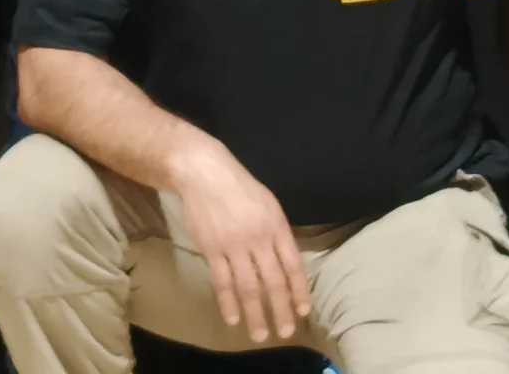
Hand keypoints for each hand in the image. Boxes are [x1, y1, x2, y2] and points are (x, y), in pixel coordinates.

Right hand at [163, 132, 309, 344]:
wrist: (204, 173)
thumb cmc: (239, 187)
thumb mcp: (268, 204)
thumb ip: (277, 233)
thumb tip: (285, 264)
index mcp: (276, 225)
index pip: (293, 264)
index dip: (300, 289)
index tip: (304, 310)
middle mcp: (258, 238)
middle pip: (273, 281)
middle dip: (280, 310)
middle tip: (285, 333)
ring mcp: (234, 245)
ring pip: (248, 287)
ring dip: (255, 314)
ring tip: (259, 336)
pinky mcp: (212, 250)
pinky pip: (222, 282)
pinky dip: (228, 303)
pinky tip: (233, 318)